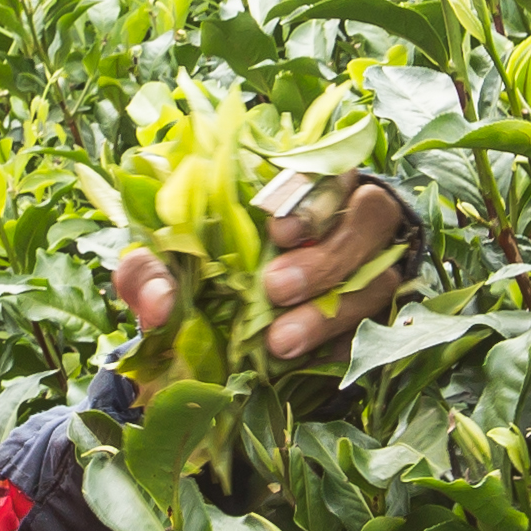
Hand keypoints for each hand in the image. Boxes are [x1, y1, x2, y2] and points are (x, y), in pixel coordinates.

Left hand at [114, 177, 414, 369]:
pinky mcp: (378, 315)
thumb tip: (159, 304)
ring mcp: (374, 266)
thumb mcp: (165, 266)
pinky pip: (378, 327)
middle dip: (325, 255)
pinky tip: (307, 361)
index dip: (312, 197)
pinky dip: (344, 344)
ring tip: (282, 342)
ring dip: (332, 310)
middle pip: (371, 217)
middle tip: (276, 289)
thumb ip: (150, 273)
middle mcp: (350, 214)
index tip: (278, 229)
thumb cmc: (198, 274)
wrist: (220, 335)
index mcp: (302, 182)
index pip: (329, 168)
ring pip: (380, 278)